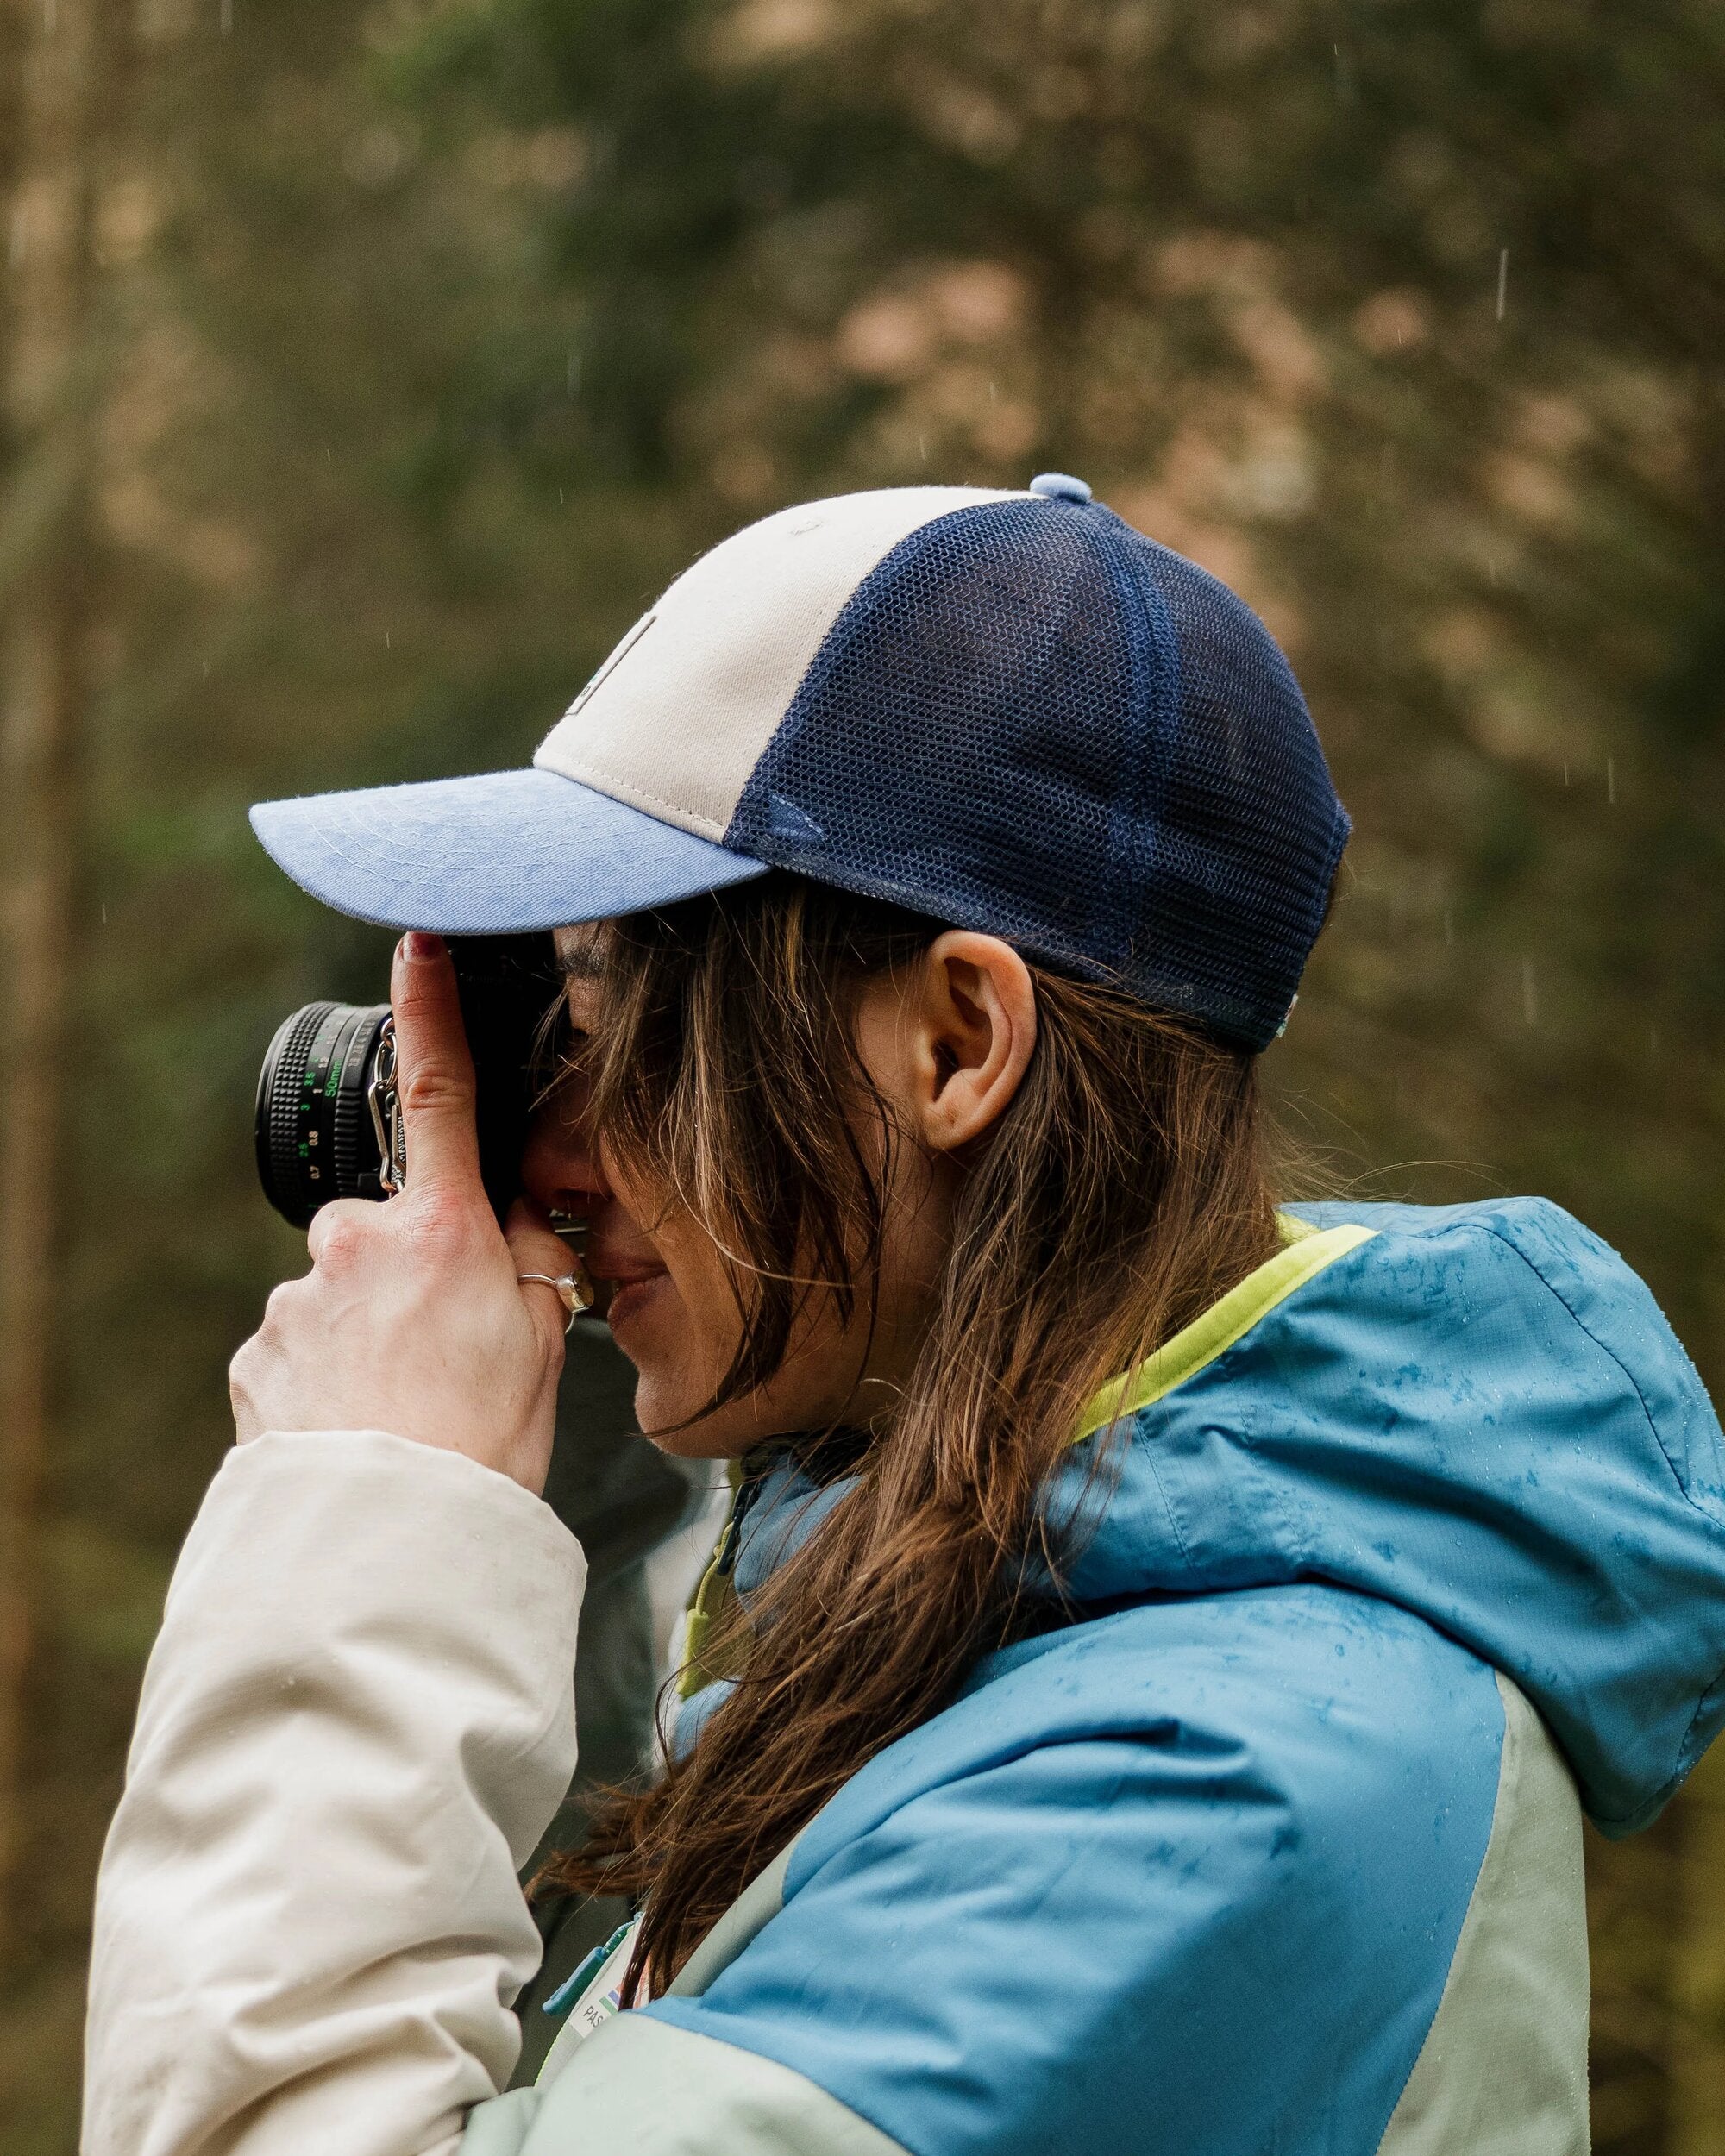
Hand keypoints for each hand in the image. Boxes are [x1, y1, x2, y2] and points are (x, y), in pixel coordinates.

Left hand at [229, 932, 572, 1492]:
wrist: (394, 1543)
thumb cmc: (485, 1450)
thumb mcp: (542, 1344)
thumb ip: (528, 1266)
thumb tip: (516, 1229)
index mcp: (444, 1231)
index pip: (440, 1093)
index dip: (430, 1008)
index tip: (417, 943)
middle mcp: (358, 1245)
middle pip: (385, 1226)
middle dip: (409, 1267)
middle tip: (447, 1350)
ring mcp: (296, 1299)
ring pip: (339, 1292)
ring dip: (365, 1330)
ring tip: (403, 1406)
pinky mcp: (256, 1354)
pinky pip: (298, 1343)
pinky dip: (325, 1374)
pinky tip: (358, 1423)